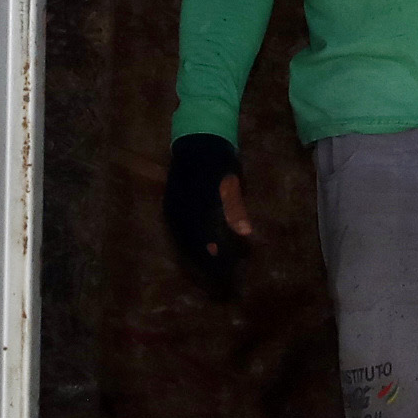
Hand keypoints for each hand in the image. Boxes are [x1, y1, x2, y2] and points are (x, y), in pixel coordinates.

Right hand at [163, 134, 251, 278]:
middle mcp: (179, 210)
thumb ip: (235, 208)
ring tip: (209, 271)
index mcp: (195, 206)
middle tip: (222, 279)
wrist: (197, 138)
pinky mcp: (171, 205)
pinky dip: (188, 245)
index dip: (216, 259)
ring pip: (183, 240)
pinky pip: (177, 232)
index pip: (205, 240)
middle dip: (207, 263)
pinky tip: (196, 252)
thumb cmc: (218, 161)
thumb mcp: (230, 183)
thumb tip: (246, 234)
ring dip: (196, 256)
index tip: (229, 274)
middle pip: (192, 244)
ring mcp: (172, 208)